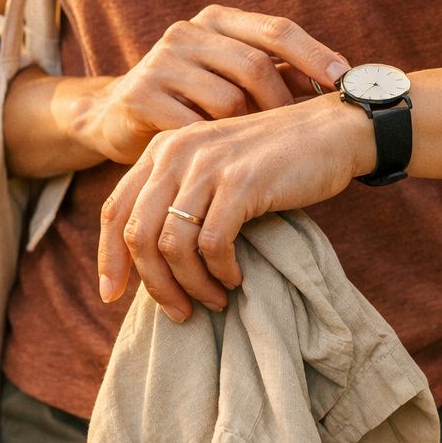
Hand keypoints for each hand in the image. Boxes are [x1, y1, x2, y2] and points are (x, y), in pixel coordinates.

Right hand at [69, 4, 350, 164]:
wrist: (113, 117)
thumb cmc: (190, 101)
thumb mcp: (230, 79)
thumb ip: (275, 74)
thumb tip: (342, 82)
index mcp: (216, 20)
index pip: (276, 30)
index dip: (315, 55)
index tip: (346, 81)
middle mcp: (187, 33)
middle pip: (255, 66)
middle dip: (281, 104)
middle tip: (297, 136)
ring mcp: (160, 63)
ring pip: (227, 100)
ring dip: (249, 132)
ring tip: (259, 155)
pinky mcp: (140, 97)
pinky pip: (194, 127)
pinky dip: (215, 148)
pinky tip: (224, 166)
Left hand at [96, 93, 375, 321]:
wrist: (332, 130)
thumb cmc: (274, 161)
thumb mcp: (214, 171)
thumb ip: (179, 199)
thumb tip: (148, 265)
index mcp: (162, 149)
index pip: (114, 210)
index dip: (108, 259)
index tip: (112, 296)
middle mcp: (176, 152)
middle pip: (138, 234)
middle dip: (153, 284)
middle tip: (178, 312)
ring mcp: (209, 165)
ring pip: (173, 245)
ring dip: (191, 284)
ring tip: (213, 299)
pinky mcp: (242, 182)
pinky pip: (213, 244)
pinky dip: (220, 271)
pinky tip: (235, 278)